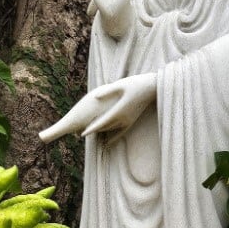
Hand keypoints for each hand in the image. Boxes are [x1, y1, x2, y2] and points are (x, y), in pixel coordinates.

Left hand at [39, 74, 155, 142]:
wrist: (151, 88)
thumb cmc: (135, 84)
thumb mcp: (120, 85)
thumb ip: (107, 91)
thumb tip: (95, 96)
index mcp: (119, 110)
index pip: (103, 122)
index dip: (92, 128)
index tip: (82, 134)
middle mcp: (123, 118)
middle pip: (104, 128)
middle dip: (92, 131)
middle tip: (77, 134)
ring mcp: (128, 121)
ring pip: (110, 130)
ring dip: (99, 133)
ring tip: (87, 135)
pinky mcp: (131, 121)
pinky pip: (120, 132)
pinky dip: (113, 138)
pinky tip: (107, 143)